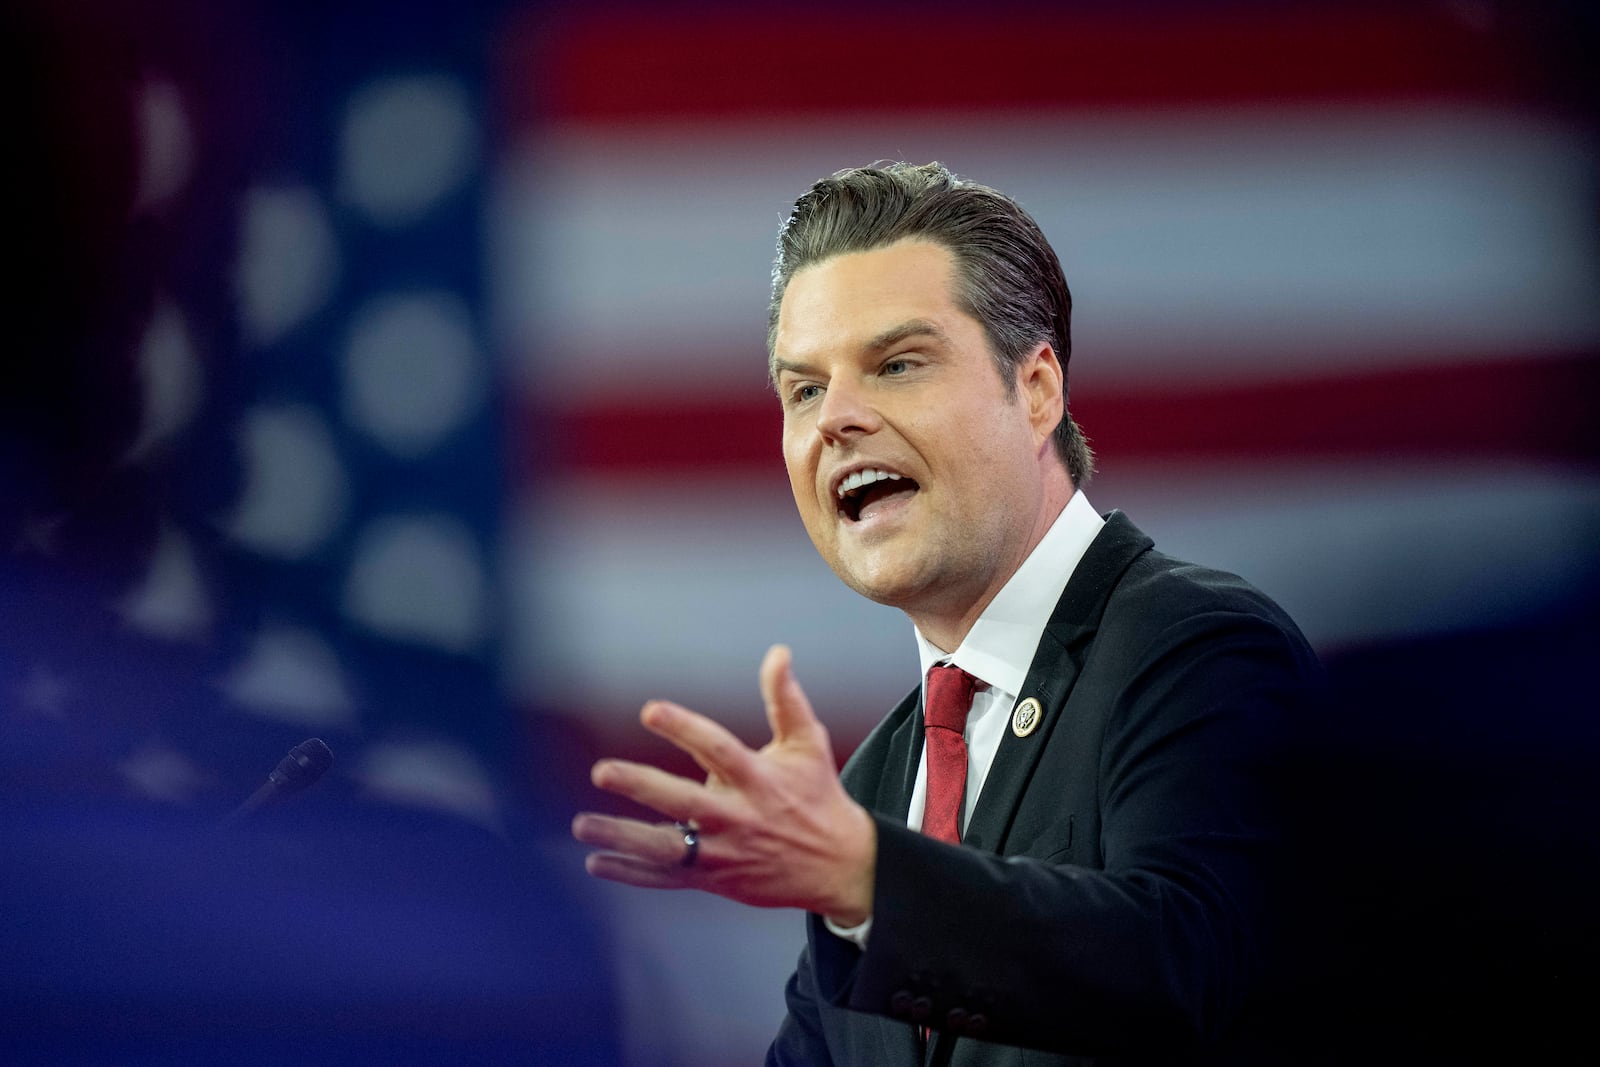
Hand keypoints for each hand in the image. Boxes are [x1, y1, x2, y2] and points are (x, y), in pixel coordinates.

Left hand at [571, 644, 875, 922]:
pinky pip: (667, 878)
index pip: (717, 749)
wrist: (839, 867)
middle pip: (684, 802)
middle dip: (641, 786)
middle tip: (602, 771)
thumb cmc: (818, 795)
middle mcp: (739, 817)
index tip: (650, 710)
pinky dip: (631, 873)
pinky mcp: (716, 879)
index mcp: (759, 779)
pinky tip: (594, 862)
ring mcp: (725, 853)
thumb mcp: (808, 744)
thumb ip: (786, 699)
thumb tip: (778, 651)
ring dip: (622, 837)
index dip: (683, 728)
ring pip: (667, 848)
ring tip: (581, 824)